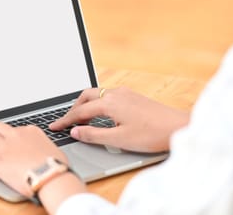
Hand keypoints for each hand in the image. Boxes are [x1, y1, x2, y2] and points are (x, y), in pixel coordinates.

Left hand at [0, 122, 81, 196]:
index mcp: (31, 132)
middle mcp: (16, 135)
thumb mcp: (54, 151)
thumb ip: (43, 148)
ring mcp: (5, 147)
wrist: (53, 178)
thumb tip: (43, 154)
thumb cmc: (58, 169)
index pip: (15, 129)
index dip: (9, 136)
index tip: (7, 142)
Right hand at [49, 87, 189, 152]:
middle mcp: (115, 94)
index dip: (65, 120)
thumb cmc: (152, 134)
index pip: (80, 112)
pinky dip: (97, 103)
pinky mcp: (133, 96)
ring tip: (81, 119)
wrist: (179, 127)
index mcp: (109, 103)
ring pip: (96, 94)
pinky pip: (107, 95)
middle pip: (85, 96)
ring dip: (85, 105)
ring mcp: (125, 93)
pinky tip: (101, 115)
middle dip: (73, 108)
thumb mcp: (119, 139)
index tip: (54, 127)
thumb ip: (94, 135)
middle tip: (66, 122)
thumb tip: (75, 132)